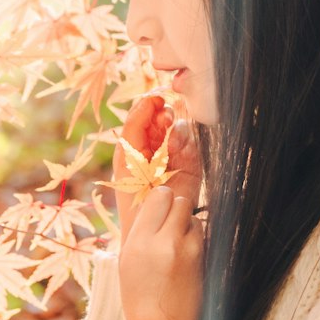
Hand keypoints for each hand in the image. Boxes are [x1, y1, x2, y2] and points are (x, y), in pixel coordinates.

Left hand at [114, 97, 200, 230]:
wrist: (152, 221)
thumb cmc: (132, 190)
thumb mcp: (127, 154)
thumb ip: (134, 126)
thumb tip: (149, 99)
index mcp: (135, 143)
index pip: (143, 114)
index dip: (149, 104)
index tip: (155, 99)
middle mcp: (155, 146)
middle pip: (163, 118)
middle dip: (164, 115)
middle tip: (165, 119)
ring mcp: (174, 155)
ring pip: (180, 129)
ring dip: (176, 130)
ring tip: (172, 141)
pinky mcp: (191, 165)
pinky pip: (193, 144)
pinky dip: (188, 142)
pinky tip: (180, 149)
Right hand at [119, 183, 203, 319]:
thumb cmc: (139, 298)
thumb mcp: (127, 262)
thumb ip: (140, 231)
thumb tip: (154, 205)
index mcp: (139, 242)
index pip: (158, 196)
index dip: (160, 198)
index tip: (158, 206)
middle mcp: (164, 242)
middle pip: (179, 201)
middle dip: (175, 207)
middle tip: (168, 223)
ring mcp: (187, 251)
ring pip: (193, 217)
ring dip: (186, 224)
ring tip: (176, 243)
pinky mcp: (203, 260)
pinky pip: (202, 235)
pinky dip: (195, 239)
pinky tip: (185, 255)